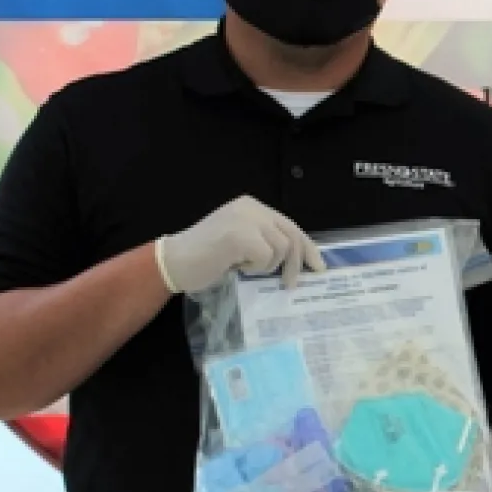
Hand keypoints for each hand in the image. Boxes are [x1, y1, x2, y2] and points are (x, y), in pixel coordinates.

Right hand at [155, 195, 324, 291]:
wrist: (174, 262)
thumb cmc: (207, 258)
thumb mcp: (242, 243)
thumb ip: (266, 241)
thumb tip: (299, 260)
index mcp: (252, 207)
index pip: (290, 226)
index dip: (307, 248)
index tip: (318, 267)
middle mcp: (251, 208)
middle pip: (291, 236)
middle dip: (295, 263)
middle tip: (290, 284)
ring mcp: (245, 219)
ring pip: (281, 248)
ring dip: (266, 265)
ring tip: (243, 266)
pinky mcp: (240, 235)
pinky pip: (266, 257)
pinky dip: (254, 267)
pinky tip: (235, 265)